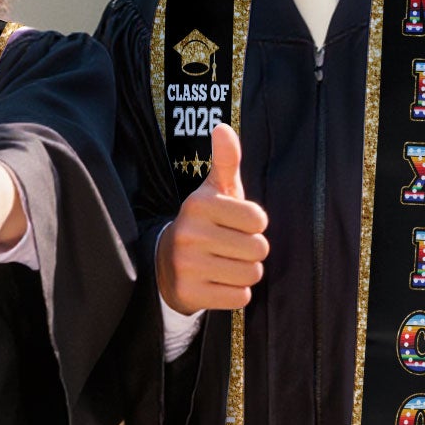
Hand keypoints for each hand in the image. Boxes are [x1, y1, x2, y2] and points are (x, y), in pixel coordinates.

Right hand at [155, 122, 268, 311]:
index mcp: (199, 204)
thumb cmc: (204, 223)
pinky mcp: (190, 293)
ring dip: (245, 272)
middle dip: (251, 251)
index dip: (254, 225)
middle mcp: (189, 233)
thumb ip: (225, 160)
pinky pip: (240, 297)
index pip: (259, 220)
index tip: (236, 224)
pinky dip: (235, 293)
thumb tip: (223, 127)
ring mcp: (187, 265)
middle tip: (230, 247)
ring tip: (225, 264)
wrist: (165, 263)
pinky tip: (218, 282)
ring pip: (251, 274)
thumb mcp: (213, 191)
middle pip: (259, 249)